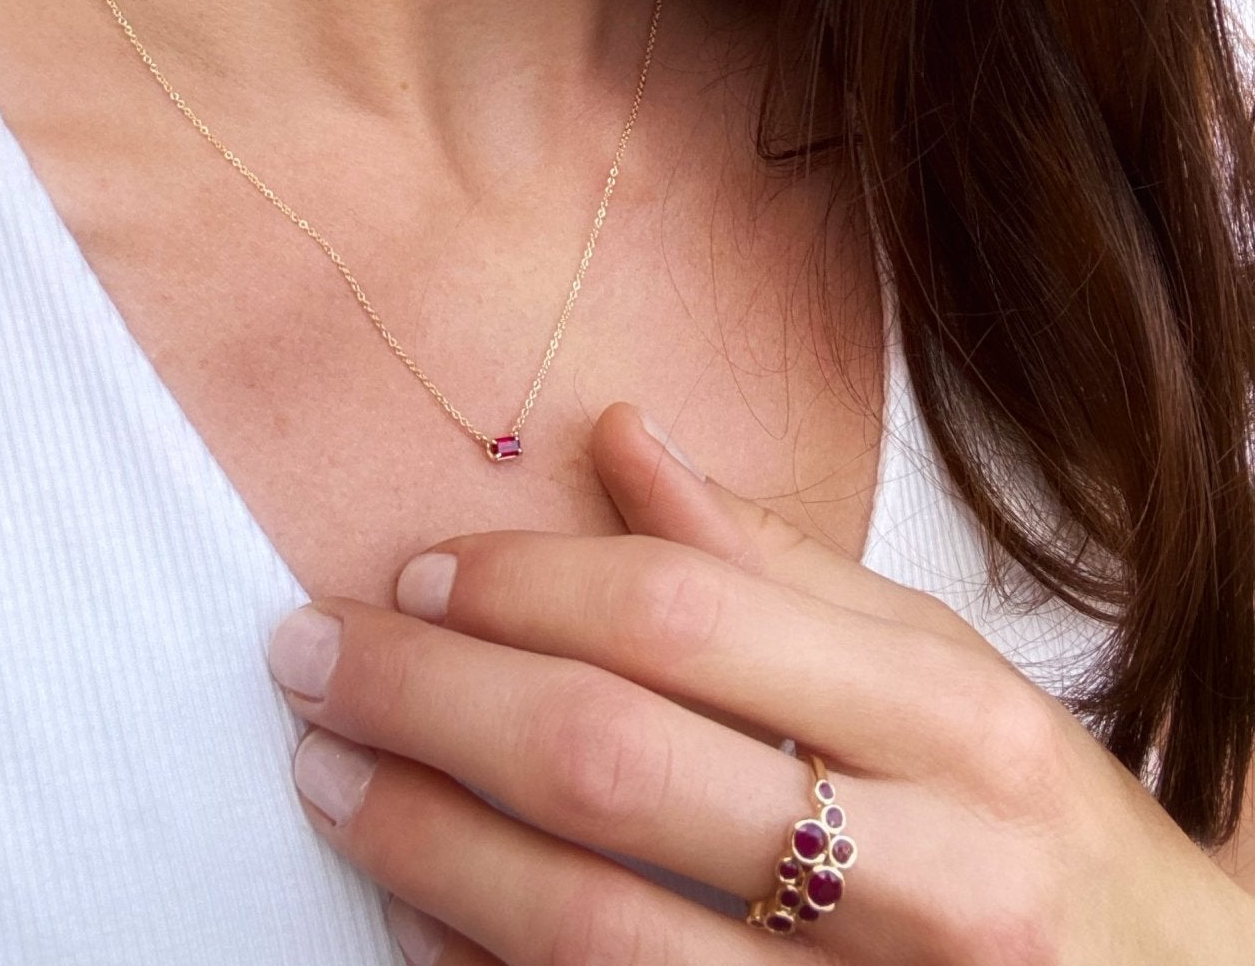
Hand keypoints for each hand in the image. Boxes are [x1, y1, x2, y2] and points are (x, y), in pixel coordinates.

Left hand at [265, 401, 1254, 963]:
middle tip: (313, 655)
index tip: (419, 570)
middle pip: (615, 765)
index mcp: (955, 720)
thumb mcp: (947, 672)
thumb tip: (619, 437)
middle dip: (431, 700)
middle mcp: (925, 871)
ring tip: (329, 776)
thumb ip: (778, 565)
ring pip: (590, 930)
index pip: (684, 620)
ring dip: (426, 845)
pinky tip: (416, 914)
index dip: (523, 587)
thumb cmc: (1038, 826)